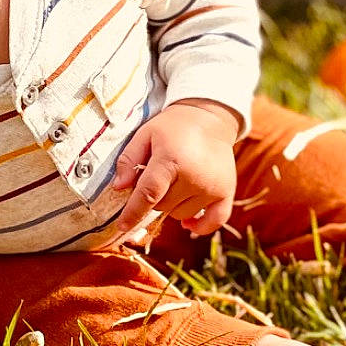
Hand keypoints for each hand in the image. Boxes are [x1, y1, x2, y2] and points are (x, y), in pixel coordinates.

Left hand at [109, 99, 239, 245]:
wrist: (210, 119)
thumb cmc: (173, 128)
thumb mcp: (145, 134)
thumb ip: (129, 159)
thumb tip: (118, 187)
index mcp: (171, 160)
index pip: (148, 194)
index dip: (133, 213)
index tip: (121, 226)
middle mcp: (194, 177)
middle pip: (163, 206)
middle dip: (154, 197)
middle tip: (159, 176)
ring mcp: (212, 187)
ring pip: (181, 214)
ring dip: (173, 205)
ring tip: (176, 182)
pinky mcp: (227, 193)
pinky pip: (213, 222)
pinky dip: (200, 227)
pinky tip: (188, 224)